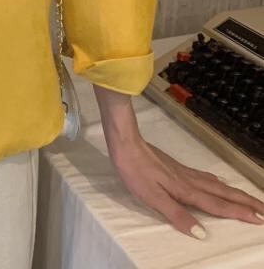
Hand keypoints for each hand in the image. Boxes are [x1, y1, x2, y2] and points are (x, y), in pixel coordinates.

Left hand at [98, 96, 263, 236]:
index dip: (239, 213)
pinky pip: (208, 179)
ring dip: (236, 195)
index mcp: (187, 191)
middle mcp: (191, 182)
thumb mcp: (154, 198)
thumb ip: (178, 215)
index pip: (218, 206)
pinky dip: (221, 185)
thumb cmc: (137, 172)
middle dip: (246, 203)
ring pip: (218, 186)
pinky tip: (220, 185)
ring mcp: (186, 173)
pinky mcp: (179, 169)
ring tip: (250, 200)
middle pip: (224, 195)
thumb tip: (202, 234)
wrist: (126, 143)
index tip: (258, 219)